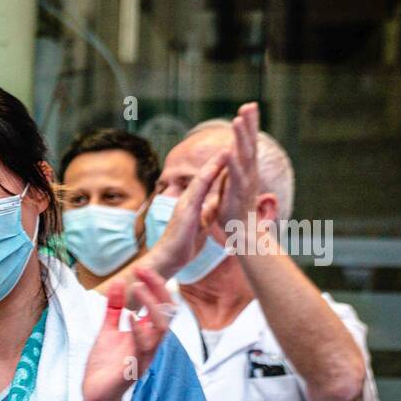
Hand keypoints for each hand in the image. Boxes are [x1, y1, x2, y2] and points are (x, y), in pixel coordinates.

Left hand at [83, 268, 172, 400]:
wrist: (95, 394)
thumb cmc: (104, 365)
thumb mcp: (108, 330)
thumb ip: (113, 308)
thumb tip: (118, 282)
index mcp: (146, 333)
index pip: (161, 304)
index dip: (153, 285)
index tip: (139, 268)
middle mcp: (151, 342)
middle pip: (168, 311)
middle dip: (157, 289)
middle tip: (142, 270)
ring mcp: (145, 355)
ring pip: (161, 328)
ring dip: (151, 306)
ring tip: (137, 287)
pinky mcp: (135, 368)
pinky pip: (144, 348)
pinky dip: (138, 331)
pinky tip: (129, 317)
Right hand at [145, 151, 228, 277]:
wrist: (167, 260)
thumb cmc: (183, 246)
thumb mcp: (201, 226)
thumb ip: (207, 213)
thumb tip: (216, 205)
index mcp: (193, 203)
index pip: (208, 181)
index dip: (220, 167)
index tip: (232, 154)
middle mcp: (188, 199)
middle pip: (205, 174)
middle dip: (219, 158)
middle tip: (232, 141)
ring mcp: (185, 202)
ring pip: (202, 176)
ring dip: (215, 161)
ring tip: (228, 146)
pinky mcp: (186, 209)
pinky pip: (199, 188)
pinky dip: (208, 175)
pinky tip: (216, 166)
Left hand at [212, 102, 260, 252]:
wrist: (241, 234)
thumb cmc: (235, 210)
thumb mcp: (232, 185)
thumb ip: (232, 171)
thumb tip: (230, 157)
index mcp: (246, 170)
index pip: (247, 143)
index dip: (248, 125)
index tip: (248, 107)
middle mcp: (249, 173)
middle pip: (249, 143)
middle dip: (249, 123)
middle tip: (249, 104)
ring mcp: (244, 182)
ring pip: (244, 155)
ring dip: (241, 136)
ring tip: (238, 119)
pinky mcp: (237, 192)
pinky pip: (234, 175)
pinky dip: (231, 161)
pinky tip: (228, 149)